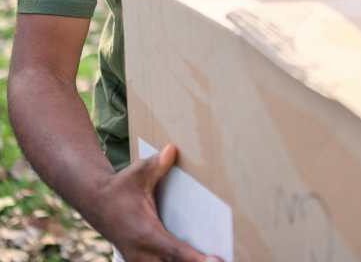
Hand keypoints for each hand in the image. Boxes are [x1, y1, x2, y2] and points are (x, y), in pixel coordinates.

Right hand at [95, 144, 221, 261]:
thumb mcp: (137, 172)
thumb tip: (172, 149)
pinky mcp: (141, 261)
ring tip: (215, 257)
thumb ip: (156, 164)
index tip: (214, 261)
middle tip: (223, 259)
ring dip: (188, 261)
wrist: (97, 202)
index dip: (195, 259)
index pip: (174, 250)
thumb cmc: (121, 187)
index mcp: (145, 233)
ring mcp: (140, 261)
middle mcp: (142, 253)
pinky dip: (178, 261)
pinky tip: (199, 256)